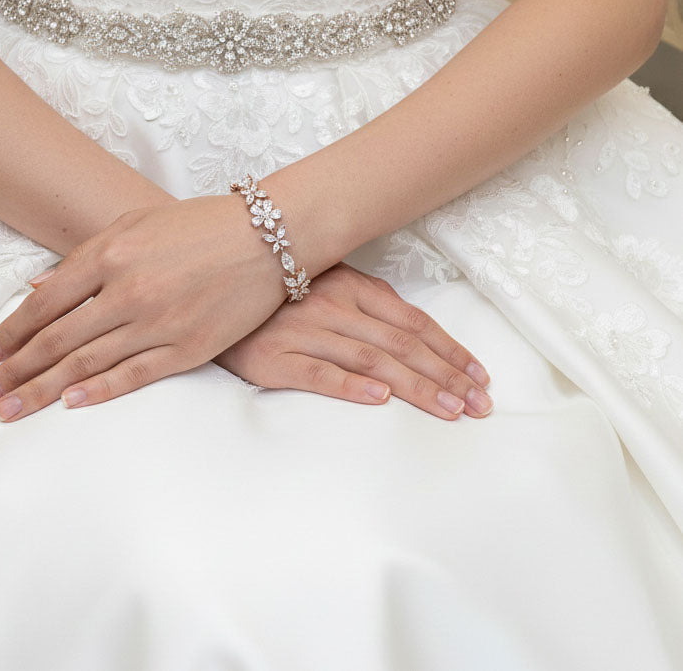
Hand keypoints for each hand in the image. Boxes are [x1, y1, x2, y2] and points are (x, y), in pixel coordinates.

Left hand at [0, 195, 289, 420]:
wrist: (268, 237)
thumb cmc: (200, 225)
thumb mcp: (136, 224)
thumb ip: (86, 257)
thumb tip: (39, 289)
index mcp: (111, 253)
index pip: (45, 302)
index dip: (13, 331)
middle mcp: (128, 290)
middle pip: (56, 339)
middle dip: (16, 370)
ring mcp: (159, 323)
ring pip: (87, 364)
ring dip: (43, 389)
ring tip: (10, 410)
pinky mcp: (188, 348)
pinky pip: (133, 376)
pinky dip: (98, 392)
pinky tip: (70, 404)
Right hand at [213, 262, 492, 420]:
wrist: (212, 296)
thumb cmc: (276, 295)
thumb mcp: (325, 283)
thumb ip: (366, 301)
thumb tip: (414, 327)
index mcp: (349, 284)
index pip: (412, 321)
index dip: (450, 349)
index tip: (480, 376)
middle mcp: (331, 306)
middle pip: (401, 344)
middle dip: (447, 375)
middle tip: (480, 405)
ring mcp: (302, 332)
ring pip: (371, 360)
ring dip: (415, 386)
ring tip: (450, 410)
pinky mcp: (272, 358)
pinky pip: (317, 373)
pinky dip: (350, 385)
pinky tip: (380, 399)